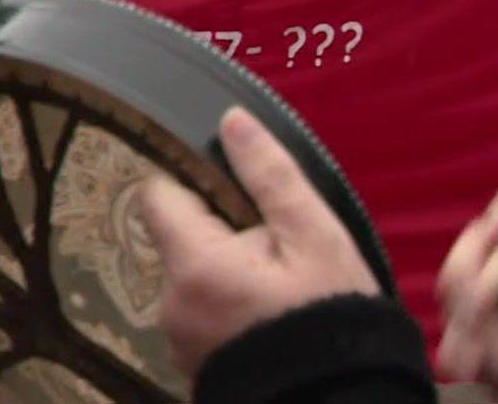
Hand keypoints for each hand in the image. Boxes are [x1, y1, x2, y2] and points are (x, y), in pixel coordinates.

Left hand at [140, 108, 378, 376]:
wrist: (339, 401)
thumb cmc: (331, 318)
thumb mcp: (314, 236)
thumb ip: (270, 176)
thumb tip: (232, 121)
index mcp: (193, 265)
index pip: (158, 195)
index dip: (191, 180)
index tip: (232, 187)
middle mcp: (171, 304)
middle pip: (180, 239)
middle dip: (222, 232)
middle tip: (279, 247)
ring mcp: (179, 341)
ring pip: (194, 278)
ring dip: (226, 271)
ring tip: (281, 287)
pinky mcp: (194, 366)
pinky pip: (202, 315)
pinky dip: (227, 307)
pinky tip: (270, 317)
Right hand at [437, 183, 497, 401]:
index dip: (486, 231)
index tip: (489, 248)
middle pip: (468, 256)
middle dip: (470, 289)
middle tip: (485, 308)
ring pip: (457, 299)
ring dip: (470, 329)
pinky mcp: (488, 344)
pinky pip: (457, 335)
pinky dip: (464, 352)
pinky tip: (479, 365)